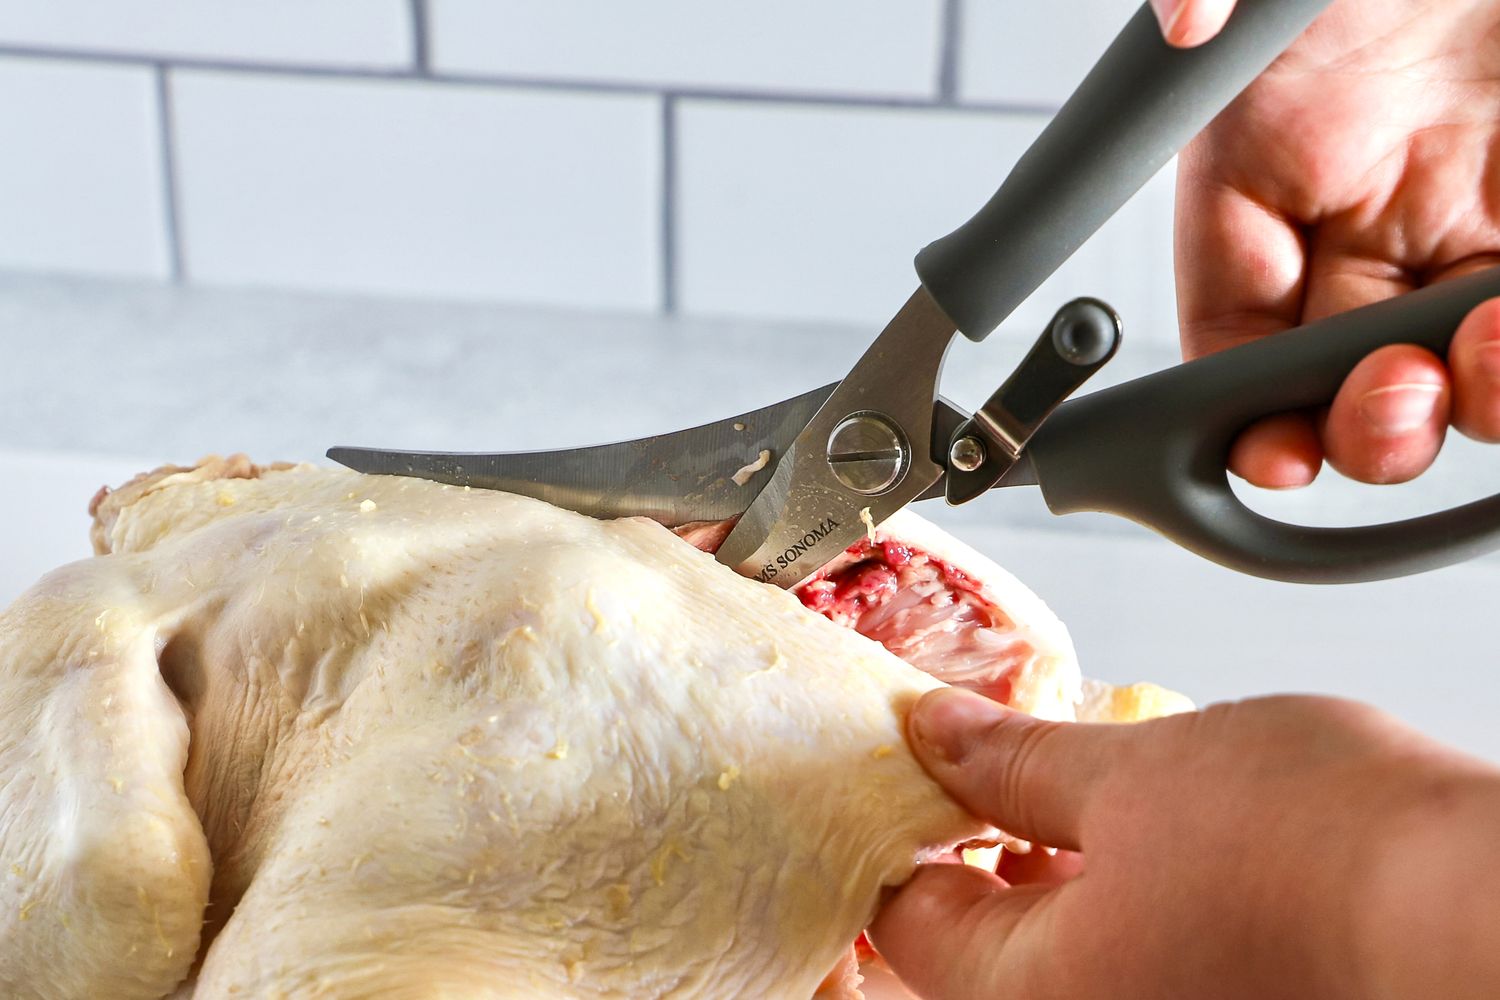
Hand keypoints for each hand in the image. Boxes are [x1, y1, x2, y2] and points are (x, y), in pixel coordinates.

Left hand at [870, 689, 1499, 999]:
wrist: (1474, 907)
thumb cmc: (1321, 855)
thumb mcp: (1130, 773)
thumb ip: (1014, 761)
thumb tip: (934, 735)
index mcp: (1038, 995)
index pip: (905, 923)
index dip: (895, 826)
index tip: (908, 760)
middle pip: (976, 941)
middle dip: (971, 838)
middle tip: (983, 756)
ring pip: (1054, 945)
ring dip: (1041, 858)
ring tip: (1066, 777)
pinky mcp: (1215, 998)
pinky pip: (1123, 953)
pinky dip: (1109, 885)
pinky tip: (1137, 824)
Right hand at [1169, 0, 1499, 486]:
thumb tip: (1182, 14)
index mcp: (1266, 161)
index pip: (1230, 323)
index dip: (1239, 406)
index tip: (1271, 446)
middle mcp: (1362, 203)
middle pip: (1341, 368)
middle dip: (1366, 419)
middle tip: (1398, 394)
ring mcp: (1469, 207)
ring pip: (1455, 363)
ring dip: (1474, 396)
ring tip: (1496, 354)